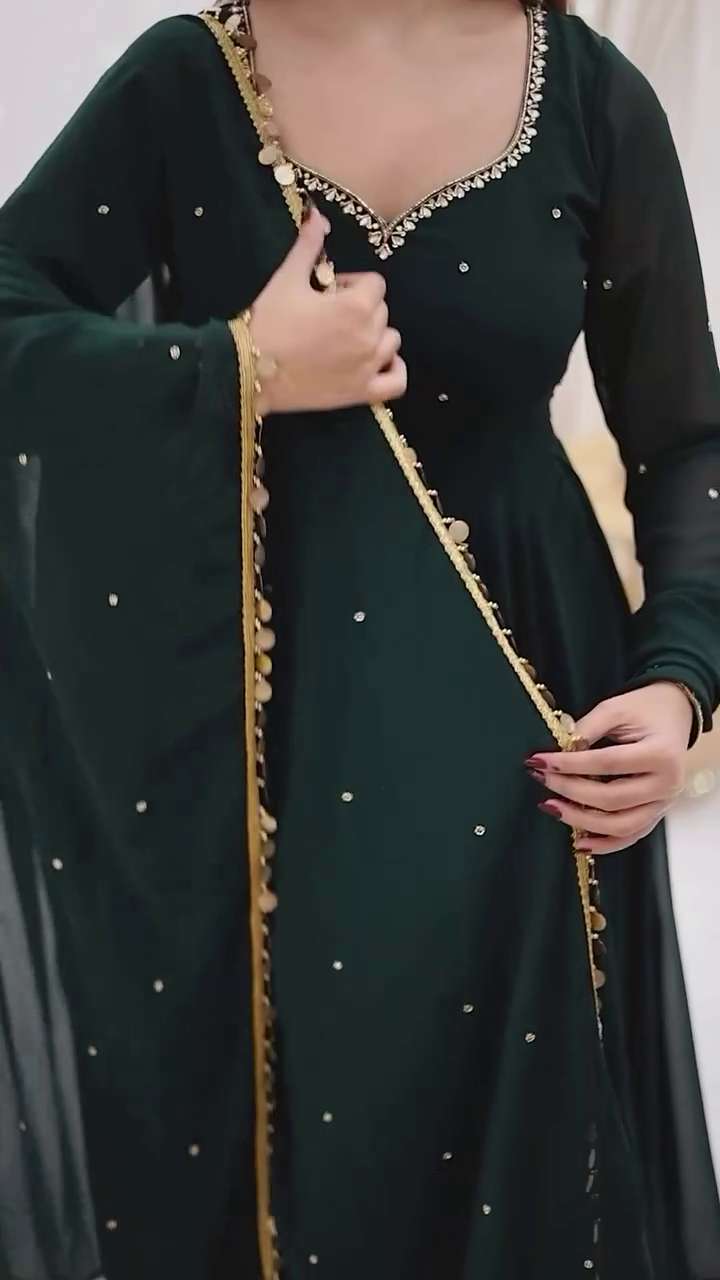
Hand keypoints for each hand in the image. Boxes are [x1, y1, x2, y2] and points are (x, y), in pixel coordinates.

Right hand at [249, 207, 405, 414]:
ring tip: (346, 338)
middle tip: (329, 315)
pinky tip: (379, 361)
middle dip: (360, 308)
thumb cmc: (268, 323)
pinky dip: (394, 369)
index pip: (375, 283)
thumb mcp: (287, 278)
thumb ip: (308, 246)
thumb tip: (317, 215)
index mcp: (356, 306)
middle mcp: (369, 337)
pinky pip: (397, 382)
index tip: (328, 291)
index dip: (352, 283)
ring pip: (391, 342)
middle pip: (382, 311)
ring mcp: (368, 367)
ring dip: (374, 335)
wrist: (250, 371)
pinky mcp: (361, 393)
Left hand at [526, 683, 693, 854]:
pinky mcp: (657, 814)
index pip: (608, 763)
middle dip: (571, 791)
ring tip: (552, 807)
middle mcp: (667, 784)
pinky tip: (579, 842)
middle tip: (542, 779)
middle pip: (613, 799)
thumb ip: (587, 728)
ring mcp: (664, 803)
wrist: (674, 715)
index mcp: (661, 754)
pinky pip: (630, 836)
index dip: (571, 765)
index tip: (541, 761)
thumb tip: (558, 750)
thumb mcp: (615, 709)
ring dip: (582, 821)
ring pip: (621, 825)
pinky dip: (605, 844)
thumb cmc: (645, 710)